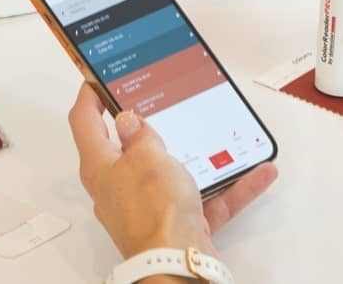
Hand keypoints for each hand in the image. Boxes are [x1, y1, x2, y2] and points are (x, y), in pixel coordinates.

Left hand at [68, 85, 278, 256]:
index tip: (96, 80)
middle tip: (156, 101)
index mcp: (101, 167)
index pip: (85, 122)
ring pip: (172, 173)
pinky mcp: (176, 223)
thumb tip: (128, 121)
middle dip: (143, 127)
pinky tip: (257, 173)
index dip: (89, 97)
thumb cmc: (155, 212)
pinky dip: (230, 186)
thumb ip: (139, 136)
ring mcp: (148, 207)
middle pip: (126, 149)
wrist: (178, 263)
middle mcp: (119, 187)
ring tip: (216, 135)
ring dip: (196, 156)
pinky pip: (205, 198)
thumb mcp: (146, 158)